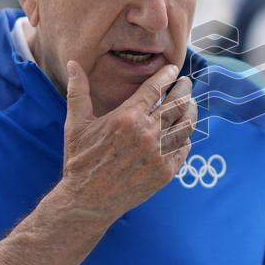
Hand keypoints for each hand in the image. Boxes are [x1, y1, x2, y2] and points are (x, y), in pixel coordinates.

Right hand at [60, 60, 197, 222]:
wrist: (88, 201)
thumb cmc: (81, 160)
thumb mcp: (76, 124)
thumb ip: (78, 91)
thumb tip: (73, 63)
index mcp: (127, 117)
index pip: (155, 89)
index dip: (167, 75)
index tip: (173, 69)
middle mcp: (147, 133)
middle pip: (177, 103)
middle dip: (184, 89)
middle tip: (186, 83)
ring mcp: (159, 153)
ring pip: (186, 125)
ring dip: (190, 111)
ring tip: (190, 104)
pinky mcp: (167, 171)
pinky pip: (184, 148)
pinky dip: (185, 137)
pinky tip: (183, 132)